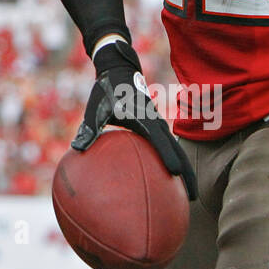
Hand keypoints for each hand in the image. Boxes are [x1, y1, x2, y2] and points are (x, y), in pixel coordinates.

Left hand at [72, 40, 196, 199]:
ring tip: (188, 195)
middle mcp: (156, 123)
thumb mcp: (96, 108)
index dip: (168, 156)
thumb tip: (76, 149)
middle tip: (192, 198)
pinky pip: (168, 147)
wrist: (118, 70)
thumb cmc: (106, 90)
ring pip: (176, 149)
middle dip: (187, 174)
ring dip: (185, 170)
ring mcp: (158, 125)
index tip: (175, 174)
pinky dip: (174, 161)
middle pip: (177, 150)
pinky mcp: (155, 126)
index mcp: (144, 119)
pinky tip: (169, 180)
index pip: (160, 141)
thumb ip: (89, 128)